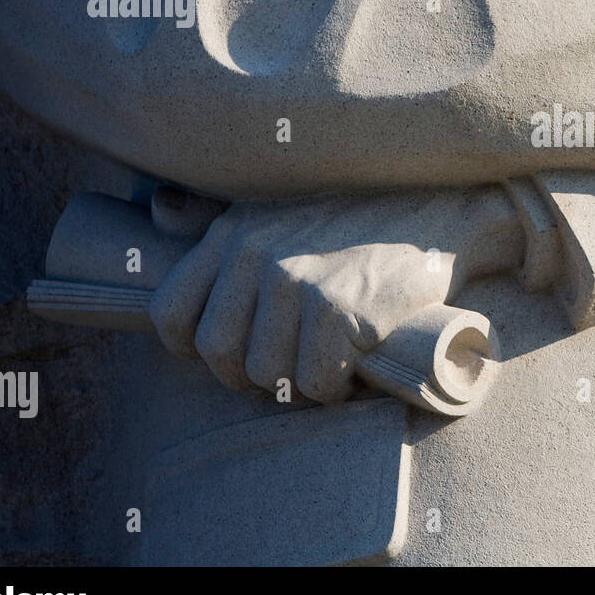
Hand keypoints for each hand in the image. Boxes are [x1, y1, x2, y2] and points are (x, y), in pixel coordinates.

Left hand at [147, 187, 522, 401]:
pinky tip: (355, 367)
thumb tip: (157, 209)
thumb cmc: (358, 222)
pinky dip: (336, 388)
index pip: (171, 313)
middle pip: (219, 354)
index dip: (194, 348)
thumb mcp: (278, 206)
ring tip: (332, 360)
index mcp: (235, 232)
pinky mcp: (338, 309)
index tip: (235, 351)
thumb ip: (215, 216)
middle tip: (295, 363)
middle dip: (254, 373)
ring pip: (268, 374)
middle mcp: (258, 253)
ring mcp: (298, 281)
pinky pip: (315, 382)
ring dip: (301, 382)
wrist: (437, 215)